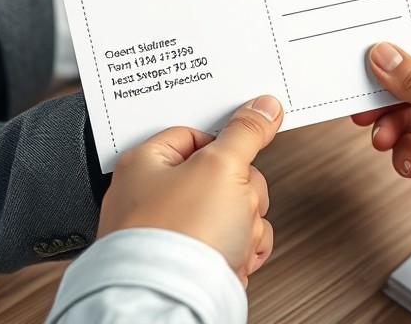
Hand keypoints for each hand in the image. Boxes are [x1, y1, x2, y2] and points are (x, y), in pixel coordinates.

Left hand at [97, 95, 282, 286]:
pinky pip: (233, 243)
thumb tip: (263, 107)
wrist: (175, 302)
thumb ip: (246, 132)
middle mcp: (153, 197)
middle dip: (242, 193)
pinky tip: (233, 258)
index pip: (196, 135)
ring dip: (246, 224)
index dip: (226, 143)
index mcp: (146, 164)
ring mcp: (174, 233)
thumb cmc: (178, 236)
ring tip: (230, 236)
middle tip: (231, 201)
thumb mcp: (221, 167)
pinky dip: (242, 251)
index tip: (245, 145)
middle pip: (223, 175)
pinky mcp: (193, 261)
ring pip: (235, 211)